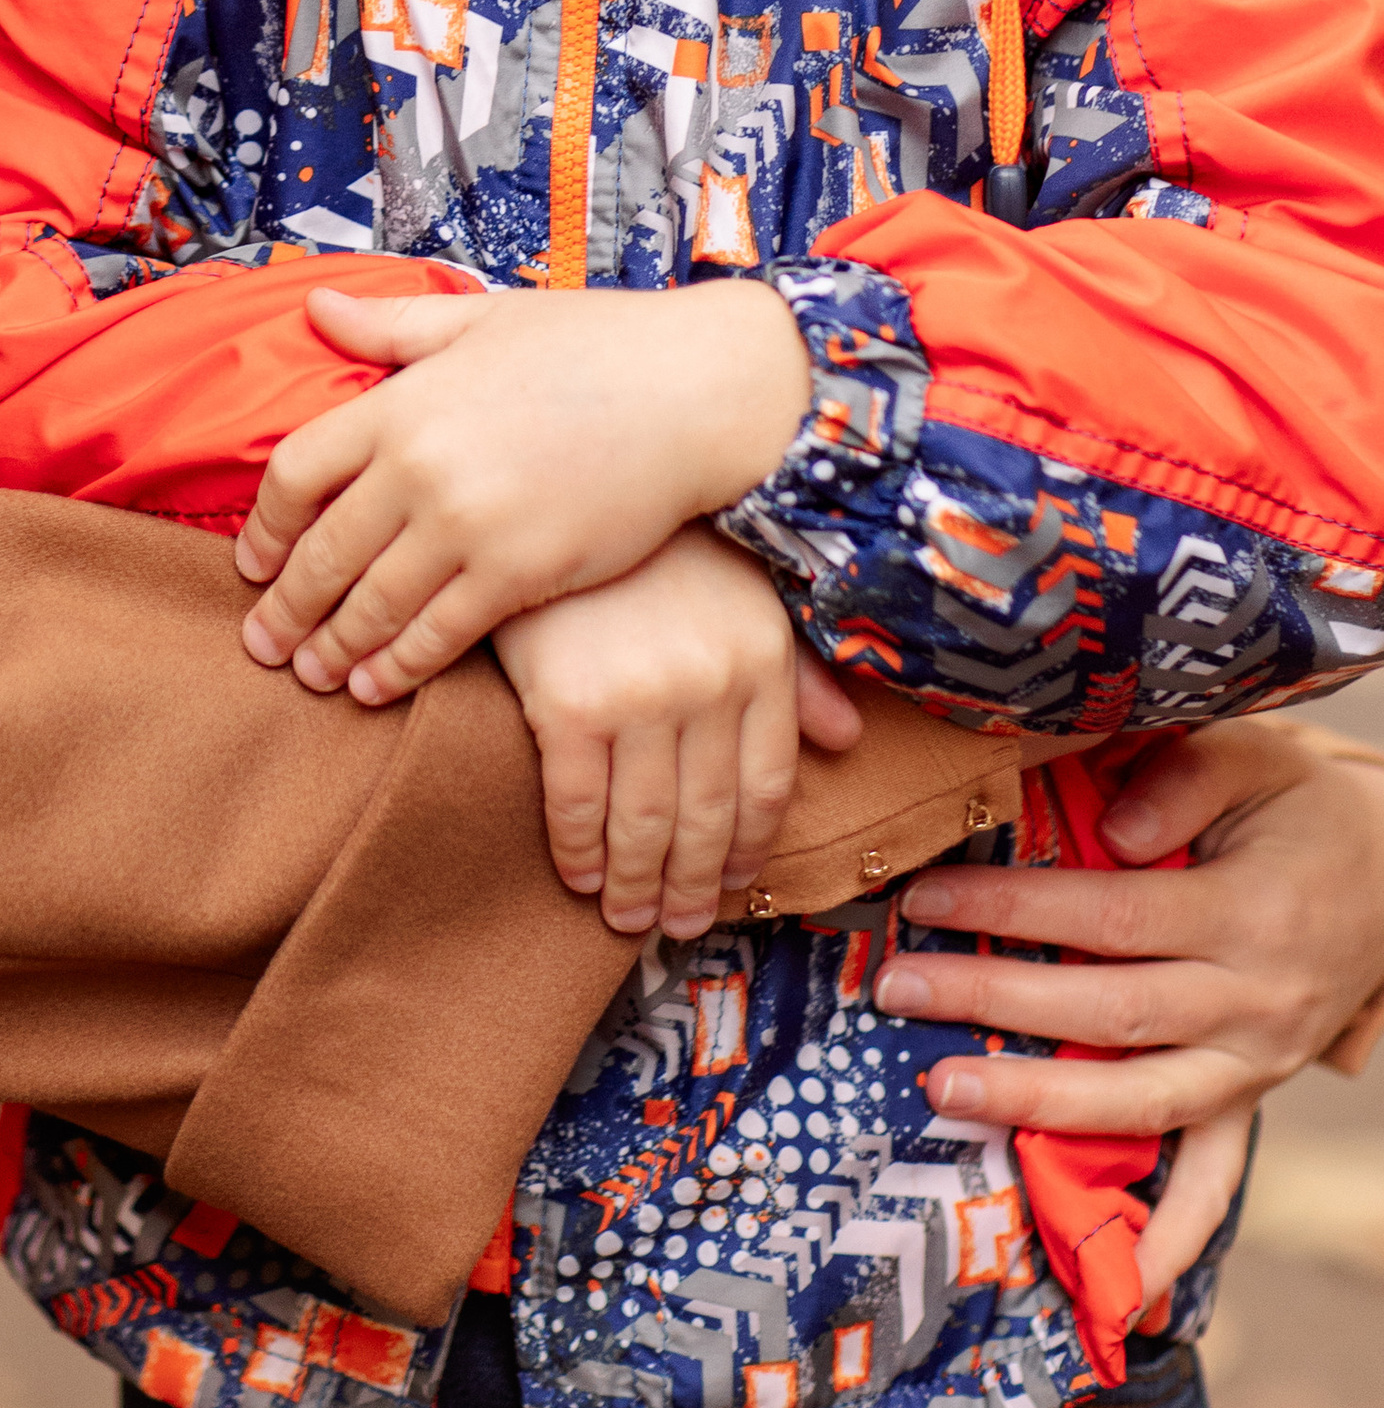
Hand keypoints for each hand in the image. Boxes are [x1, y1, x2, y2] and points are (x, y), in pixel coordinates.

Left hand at [235, 276, 810, 700]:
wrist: (691, 390)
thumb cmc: (590, 346)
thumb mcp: (480, 319)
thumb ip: (391, 328)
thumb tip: (312, 309)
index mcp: (401, 401)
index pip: (296, 472)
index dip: (266, 528)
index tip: (254, 562)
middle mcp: (420, 465)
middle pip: (322, 552)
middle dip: (285, 607)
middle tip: (261, 645)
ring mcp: (468, 525)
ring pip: (373, 604)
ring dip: (332, 648)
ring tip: (311, 675)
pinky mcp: (519, 573)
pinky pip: (439, 634)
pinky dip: (398, 666)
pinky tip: (376, 686)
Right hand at [493, 527, 864, 940]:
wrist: (559, 483)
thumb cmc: (654, 544)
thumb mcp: (743, 595)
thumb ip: (797, 672)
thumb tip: (849, 740)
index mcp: (759, 661)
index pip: (766, 787)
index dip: (749, 850)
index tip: (731, 885)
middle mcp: (709, 686)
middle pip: (706, 819)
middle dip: (691, 885)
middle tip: (675, 925)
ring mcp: (637, 698)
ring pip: (643, 825)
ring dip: (636, 885)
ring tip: (628, 916)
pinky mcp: (566, 702)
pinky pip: (576, 802)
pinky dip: (579, 851)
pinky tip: (579, 872)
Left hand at [871, 721, 1383, 1287]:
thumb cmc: (1305, 802)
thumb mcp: (1255, 756)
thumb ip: (1180, 782)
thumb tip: (1107, 831)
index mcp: (1246, 914)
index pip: (1108, 917)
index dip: (1013, 908)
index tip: (924, 899)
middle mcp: (1254, 1002)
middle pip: (1108, 1012)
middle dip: (994, 1001)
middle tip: (896, 989)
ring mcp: (1258, 1061)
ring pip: (1143, 1101)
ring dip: (1040, 1105)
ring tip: (944, 1092)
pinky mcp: (1256, 1091)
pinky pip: (1217, 1176)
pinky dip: (1171, 1236)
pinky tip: (1118, 1288)